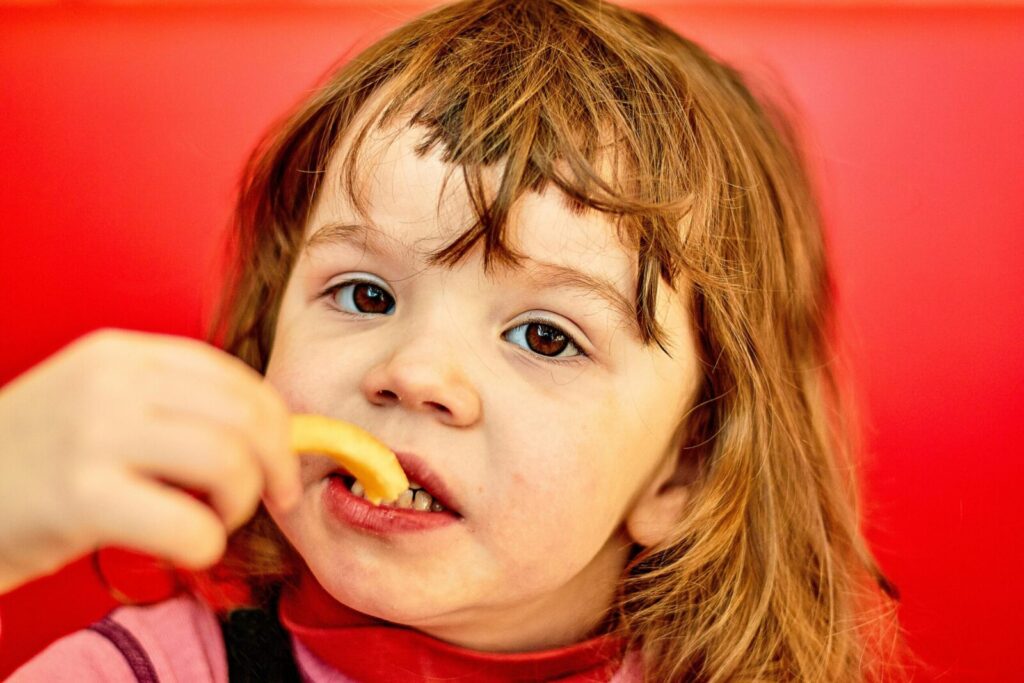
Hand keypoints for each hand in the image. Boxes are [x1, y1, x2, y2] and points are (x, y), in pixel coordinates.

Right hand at [0, 328, 301, 593]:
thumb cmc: (34, 464)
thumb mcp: (100, 404)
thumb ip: (172, 405)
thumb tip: (268, 435)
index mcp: (122, 353)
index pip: (235, 377)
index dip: (278, 424)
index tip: (285, 463)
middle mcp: (111, 381)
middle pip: (245, 414)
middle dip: (278, 464)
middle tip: (274, 498)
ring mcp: (93, 433)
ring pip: (228, 462)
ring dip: (241, 503)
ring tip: (215, 520)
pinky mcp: (79, 496)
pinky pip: (190, 524)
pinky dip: (207, 544)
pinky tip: (185, 547)